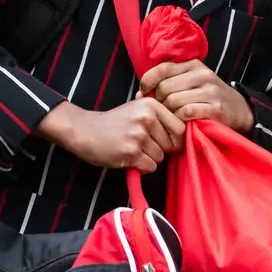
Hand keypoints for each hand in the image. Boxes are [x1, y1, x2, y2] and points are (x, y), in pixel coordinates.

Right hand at [38, 98, 184, 171]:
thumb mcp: (136, 107)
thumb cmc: (114, 122)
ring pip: (160, 157)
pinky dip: (141, 167)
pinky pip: (150, 167)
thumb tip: (187, 125)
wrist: (84, 131)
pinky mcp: (130, 152)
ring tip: (133, 149)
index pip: (180, 128)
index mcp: (152, 105)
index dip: (176, 139)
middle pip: (171, 145)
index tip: (165, 141)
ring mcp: (138, 136)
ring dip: (149, 158)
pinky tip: (129, 157)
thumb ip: (159, 114)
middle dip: (160, 149)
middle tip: (142, 144)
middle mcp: (147, 118)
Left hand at [140, 60, 253, 132]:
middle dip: (158, 102)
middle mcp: (202, 75)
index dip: (148, 80)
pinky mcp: (214, 108)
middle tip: (160, 111)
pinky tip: (182, 123)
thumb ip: (169, 83)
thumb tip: (139, 93)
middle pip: (165, 87)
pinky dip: (179, 120)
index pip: (163, 68)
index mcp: (193, 65)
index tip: (143, 92)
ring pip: (173, 101)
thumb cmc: (208, 97)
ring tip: (172, 118)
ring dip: (169, 113)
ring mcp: (210, 91)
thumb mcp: (192, 83)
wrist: (240, 110)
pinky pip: (185, 113)